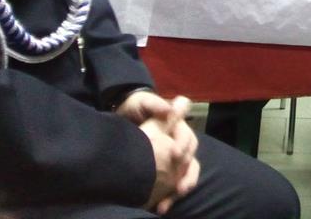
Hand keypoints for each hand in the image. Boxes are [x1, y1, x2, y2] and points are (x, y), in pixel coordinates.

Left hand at [118, 93, 199, 212]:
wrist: (120, 121)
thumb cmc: (134, 108)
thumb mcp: (141, 102)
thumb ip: (154, 104)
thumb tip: (171, 109)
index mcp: (176, 125)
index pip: (187, 134)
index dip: (184, 143)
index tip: (174, 153)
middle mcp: (179, 141)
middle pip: (190, 157)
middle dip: (187, 171)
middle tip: (180, 185)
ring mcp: (173, 157)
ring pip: (187, 172)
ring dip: (184, 185)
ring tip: (177, 196)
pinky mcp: (165, 170)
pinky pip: (174, 185)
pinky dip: (171, 196)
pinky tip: (162, 207)